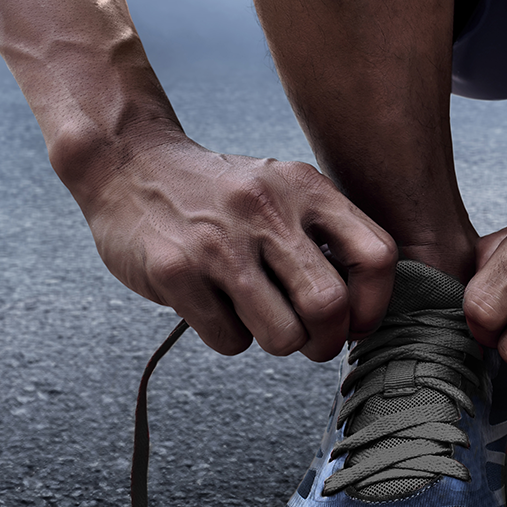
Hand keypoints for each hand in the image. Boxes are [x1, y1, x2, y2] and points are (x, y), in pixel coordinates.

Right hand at [81, 135, 396, 360]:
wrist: (130, 164)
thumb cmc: (223, 195)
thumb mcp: (284, 190)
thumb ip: (326, 235)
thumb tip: (365, 307)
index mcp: (307, 188)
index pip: (376, 256)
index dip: (375, 303)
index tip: (357, 321)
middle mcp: (268, 211)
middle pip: (329, 306)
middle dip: (327, 340)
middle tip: (313, 342)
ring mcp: (220, 243)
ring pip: (283, 336)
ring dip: (278, 342)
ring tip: (260, 317)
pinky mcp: (176, 272)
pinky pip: (230, 340)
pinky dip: (230, 337)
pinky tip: (216, 305)